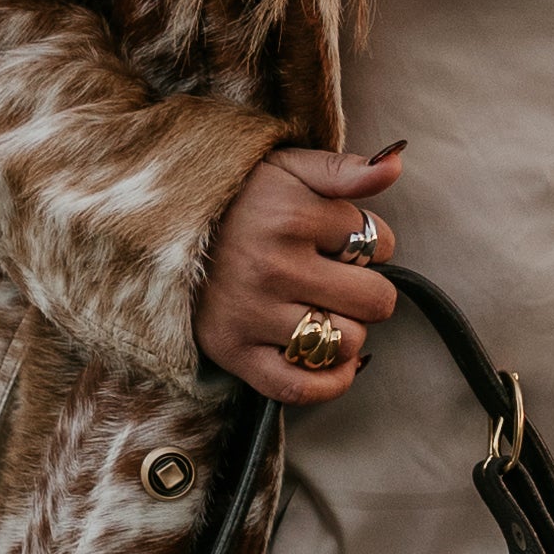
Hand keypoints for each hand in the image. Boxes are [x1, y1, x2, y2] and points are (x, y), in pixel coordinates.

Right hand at [198, 141, 406, 406]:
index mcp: (292, 217)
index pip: (381, 243)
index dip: (372, 242)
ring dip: (346, 330)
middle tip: (335, 278)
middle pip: (376, 301)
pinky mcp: (233, 352)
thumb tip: (396, 165)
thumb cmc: (236, 197)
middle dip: (367, 289)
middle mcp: (274, 269)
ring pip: (347, 343)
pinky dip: (329, 383)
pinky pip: (301, 388)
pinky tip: (333, 362)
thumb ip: (344, 169)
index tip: (341, 239)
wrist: (157, 229)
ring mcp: (253, 315)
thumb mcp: (287, 167)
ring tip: (319, 308)